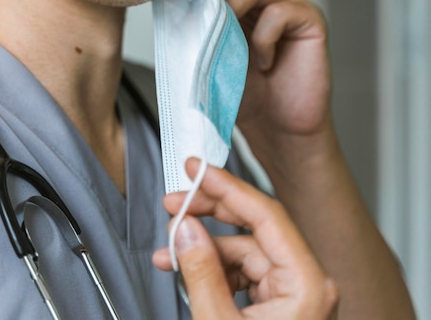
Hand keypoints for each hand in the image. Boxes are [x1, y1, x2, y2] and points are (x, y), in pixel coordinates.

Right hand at [152, 159, 338, 318]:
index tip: (197, 170)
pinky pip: (240, 271)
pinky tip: (182, 266)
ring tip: (168, 247)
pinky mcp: (274, 302)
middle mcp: (303, 282)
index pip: (266, 215)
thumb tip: (186, 228)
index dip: (227, 188)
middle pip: (254, 227)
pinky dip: (210, 266)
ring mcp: (290, 292)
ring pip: (242, 249)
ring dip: (202, 244)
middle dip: (210, 213)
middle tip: (175, 201)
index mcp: (305, 283)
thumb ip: (201, 271)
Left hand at [168, 0, 332, 165]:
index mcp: (236, 2)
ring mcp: (288, 6)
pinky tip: (262, 63)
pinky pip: (280, 12)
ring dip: (231, 7)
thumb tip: (160, 4)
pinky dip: (262, 37)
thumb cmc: (244, 98)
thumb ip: (192, 31)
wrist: (279, 132)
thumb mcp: (207, 61)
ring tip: (224, 40)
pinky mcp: (310, 22)